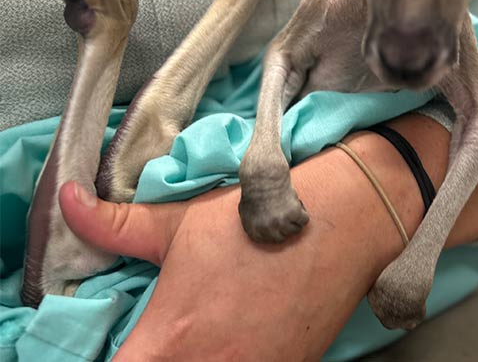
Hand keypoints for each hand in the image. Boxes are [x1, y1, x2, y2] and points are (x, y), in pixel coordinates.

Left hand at [59, 148, 399, 361]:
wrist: (339, 222)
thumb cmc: (254, 221)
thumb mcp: (181, 221)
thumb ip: (115, 224)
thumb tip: (67, 202)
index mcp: (168, 340)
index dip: (108, 361)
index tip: (116, 343)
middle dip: (149, 357)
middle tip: (156, 334)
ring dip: (194, 354)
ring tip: (203, 327)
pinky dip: (231, 355)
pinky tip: (237, 331)